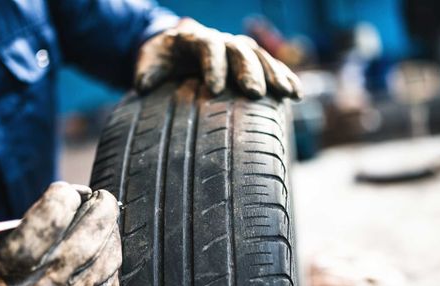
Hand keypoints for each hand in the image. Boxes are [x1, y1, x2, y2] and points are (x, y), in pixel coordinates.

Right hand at [0, 182, 121, 285]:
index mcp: (11, 266)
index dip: (64, 195)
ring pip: (110, 253)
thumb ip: (39, 219)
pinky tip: (99, 259)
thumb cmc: (13, 276)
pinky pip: (115, 277)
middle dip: (102, 207)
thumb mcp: (4, 245)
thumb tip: (82, 195)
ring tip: (99, 230)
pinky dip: (110, 261)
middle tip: (102, 199)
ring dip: (109, 234)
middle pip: (90, 232)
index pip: (51, 216)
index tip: (68, 193)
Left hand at [135, 18, 301, 98]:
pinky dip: (284, 77)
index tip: (213, 89)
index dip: (212, 65)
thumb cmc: (163, 58)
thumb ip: (146, 70)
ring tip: (287, 94)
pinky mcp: (251, 61)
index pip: (208, 46)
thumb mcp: (149, 60)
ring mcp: (238, 49)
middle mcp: (222, 40)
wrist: (176, 48)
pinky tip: (296, 94)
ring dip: (275, 74)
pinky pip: (271, 66)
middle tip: (253, 94)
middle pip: (239, 50)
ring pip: (260, 56)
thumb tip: (143, 83)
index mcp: (196, 38)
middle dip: (248, 71)